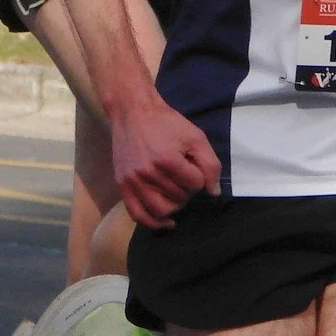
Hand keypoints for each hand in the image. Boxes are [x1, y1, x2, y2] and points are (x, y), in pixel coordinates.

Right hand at [108, 96, 221, 228]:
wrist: (132, 112)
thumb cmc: (166, 122)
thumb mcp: (195, 136)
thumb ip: (210, 164)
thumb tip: (213, 192)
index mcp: (167, 159)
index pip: (195, 184)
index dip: (199, 176)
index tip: (192, 164)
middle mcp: (147, 173)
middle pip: (179, 198)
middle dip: (187, 189)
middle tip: (184, 176)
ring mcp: (133, 181)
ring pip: (161, 210)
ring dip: (175, 205)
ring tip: (176, 193)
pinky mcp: (122, 185)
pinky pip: (137, 214)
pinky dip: (153, 223)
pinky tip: (166, 222)